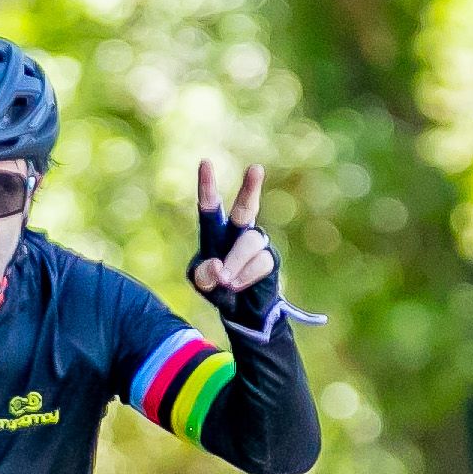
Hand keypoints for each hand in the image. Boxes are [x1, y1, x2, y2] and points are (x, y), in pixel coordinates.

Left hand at [190, 158, 276, 302]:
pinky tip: (238, 285)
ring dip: (235, 262)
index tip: (205, 163)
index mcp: (216, 233)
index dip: (207, 186)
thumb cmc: (218, 289)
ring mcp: (257, 244)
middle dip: (250, 189)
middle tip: (255, 168)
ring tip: (226, 281)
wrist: (243, 311)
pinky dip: (246, 276)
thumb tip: (219, 267)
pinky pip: (260, 262)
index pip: (211, 207)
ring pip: (249, 242)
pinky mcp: (270, 259)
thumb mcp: (202, 283)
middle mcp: (238, 233)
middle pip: (245, 209)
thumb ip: (204, 275)